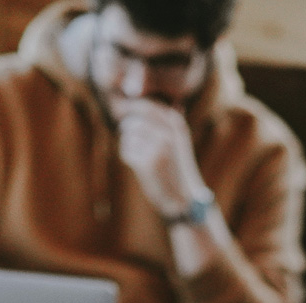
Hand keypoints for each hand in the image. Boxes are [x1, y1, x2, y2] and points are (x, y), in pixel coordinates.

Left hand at [114, 98, 206, 219]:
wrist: (182, 197)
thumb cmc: (176, 167)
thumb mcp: (179, 141)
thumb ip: (172, 121)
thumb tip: (164, 101)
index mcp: (177, 125)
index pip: (148, 106)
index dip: (132, 107)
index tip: (123, 111)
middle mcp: (168, 133)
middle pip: (134, 121)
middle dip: (128, 128)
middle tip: (128, 135)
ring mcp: (159, 147)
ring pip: (128, 136)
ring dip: (129, 145)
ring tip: (140, 155)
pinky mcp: (148, 162)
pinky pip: (126, 151)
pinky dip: (128, 158)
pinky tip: (139, 166)